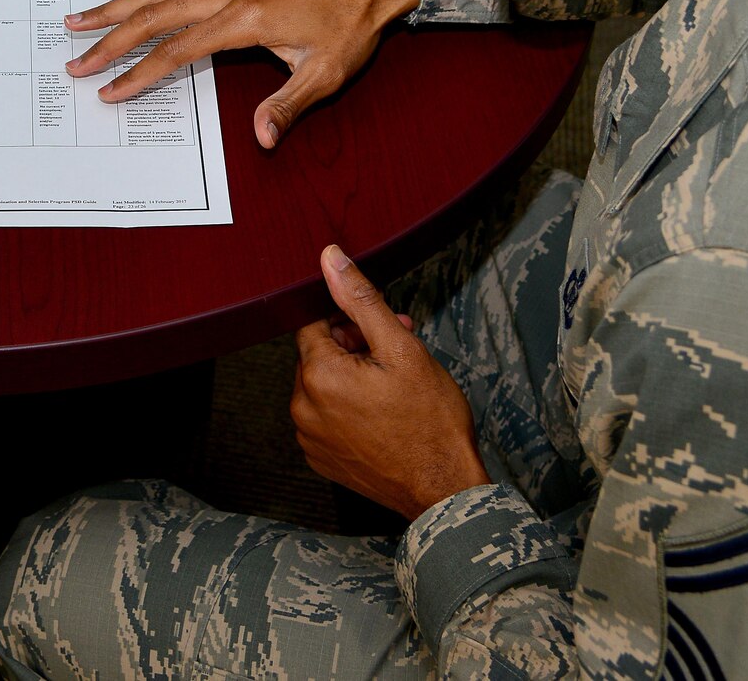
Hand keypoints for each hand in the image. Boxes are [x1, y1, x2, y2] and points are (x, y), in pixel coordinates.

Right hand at [62, 0, 420, 146]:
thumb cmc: (348, 27)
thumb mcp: (325, 73)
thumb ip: (287, 105)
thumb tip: (261, 137)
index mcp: (244, 21)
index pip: (177, 51)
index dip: (139, 74)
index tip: (109, 91)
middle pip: (153, 19)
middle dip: (110, 42)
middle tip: (75, 62)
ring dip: (114, 6)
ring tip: (76, 17)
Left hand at [291, 244, 489, 519]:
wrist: (444, 490)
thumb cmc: (430, 421)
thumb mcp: (402, 348)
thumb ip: (361, 300)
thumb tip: (330, 258)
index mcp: (318, 376)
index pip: (314, 325)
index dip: (349, 322)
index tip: (379, 329)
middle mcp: (303, 407)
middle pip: (319, 356)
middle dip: (354, 347)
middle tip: (396, 353)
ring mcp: (310, 438)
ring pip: (323, 387)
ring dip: (352, 377)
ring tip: (393, 386)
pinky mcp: (321, 459)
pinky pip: (325, 418)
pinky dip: (347, 409)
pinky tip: (382, 415)